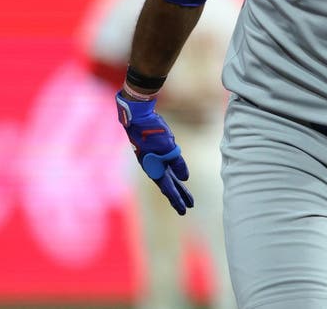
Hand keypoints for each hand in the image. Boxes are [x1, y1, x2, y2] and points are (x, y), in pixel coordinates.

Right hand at [116, 91, 194, 214]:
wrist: (138, 117)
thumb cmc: (153, 132)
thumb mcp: (168, 148)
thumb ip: (177, 163)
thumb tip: (185, 178)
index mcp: (155, 169)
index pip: (169, 188)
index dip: (178, 199)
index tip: (185, 210)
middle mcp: (153, 167)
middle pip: (169, 185)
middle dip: (179, 196)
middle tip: (188, 206)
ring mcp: (153, 159)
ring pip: (168, 176)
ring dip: (177, 185)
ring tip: (185, 194)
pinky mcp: (154, 151)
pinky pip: (166, 166)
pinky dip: (173, 172)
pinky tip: (177, 174)